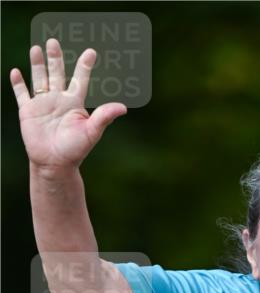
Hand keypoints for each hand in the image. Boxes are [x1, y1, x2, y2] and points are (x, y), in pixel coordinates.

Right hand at [9, 38, 126, 170]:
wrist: (55, 164)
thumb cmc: (75, 150)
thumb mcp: (91, 132)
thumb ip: (104, 116)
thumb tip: (124, 107)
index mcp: (74, 103)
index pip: (80, 80)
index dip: (85, 66)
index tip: (91, 52)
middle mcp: (58, 100)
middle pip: (57, 73)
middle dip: (55, 58)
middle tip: (54, 41)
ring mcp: (42, 104)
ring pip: (39, 79)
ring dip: (38, 64)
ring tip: (37, 48)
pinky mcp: (28, 112)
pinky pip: (22, 94)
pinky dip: (18, 84)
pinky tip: (16, 72)